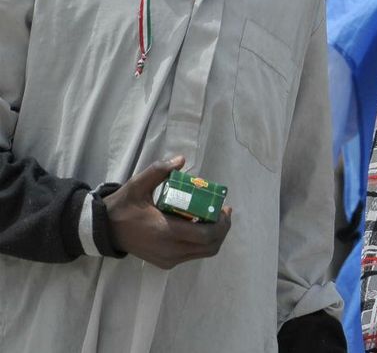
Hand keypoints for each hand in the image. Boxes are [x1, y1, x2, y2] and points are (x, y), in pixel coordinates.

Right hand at [102, 156, 232, 268]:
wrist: (104, 230)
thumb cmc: (123, 206)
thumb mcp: (138, 185)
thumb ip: (158, 170)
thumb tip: (181, 160)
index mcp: (165, 231)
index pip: (205, 235)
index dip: (221, 223)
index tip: (224, 208)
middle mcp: (170, 250)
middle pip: (210, 246)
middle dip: (222, 229)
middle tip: (224, 212)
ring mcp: (168, 259)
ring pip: (203, 253)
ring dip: (214, 236)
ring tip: (215, 218)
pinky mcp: (165, 263)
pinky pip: (192, 255)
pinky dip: (202, 242)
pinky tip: (199, 226)